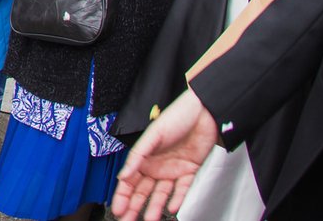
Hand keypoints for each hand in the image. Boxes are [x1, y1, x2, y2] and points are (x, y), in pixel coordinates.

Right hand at [112, 89, 220, 220]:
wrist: (204, 113)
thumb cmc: (176, 116)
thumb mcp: (153, 135)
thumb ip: (138, 156)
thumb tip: (123, 174)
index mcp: (143, 156)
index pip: (130, 180)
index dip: (123, 195)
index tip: (118, 208)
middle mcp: (156, 165)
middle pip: (143, 190)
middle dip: (135, 206)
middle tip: (128, 219)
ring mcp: (172, 169)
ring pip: (161, 194)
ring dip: (154, 207)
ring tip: (149, 220)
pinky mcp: (189, 171)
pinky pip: (182, 189)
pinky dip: (178, 199)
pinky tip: (172, 208)